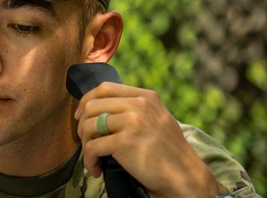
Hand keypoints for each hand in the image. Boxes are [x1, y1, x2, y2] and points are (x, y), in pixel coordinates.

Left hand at [74, 82, 219, 197]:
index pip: (104, 87)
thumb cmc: (168, 153)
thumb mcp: (157, 119)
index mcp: (147, 97)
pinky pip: (93, 147)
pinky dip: (89, 160)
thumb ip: (135, 108)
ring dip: (85, 144)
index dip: (86, 100)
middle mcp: (140, 105)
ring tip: (93, 158)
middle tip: (86, 141)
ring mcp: (133, 122)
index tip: (81, 116)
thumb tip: (100, 108)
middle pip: (92, 105)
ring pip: (89, 126)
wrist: (185, 177)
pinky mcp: (126, 142)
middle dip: (82, 125)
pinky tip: (96, 169)